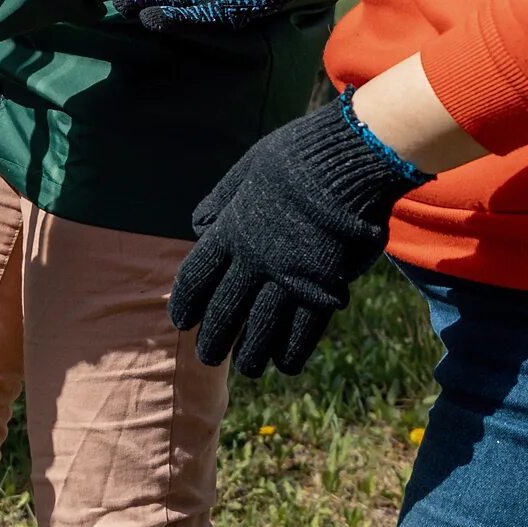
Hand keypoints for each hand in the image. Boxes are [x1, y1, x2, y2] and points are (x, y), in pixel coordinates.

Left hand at [171, 96, 424, 376]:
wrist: (346, 161)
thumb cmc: (295, 158)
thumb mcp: (246, 171)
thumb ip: (221, 201)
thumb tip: (198, 226)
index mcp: (230, 230)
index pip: (196, 278)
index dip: (185, 303)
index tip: (180, 320)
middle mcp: (254, 260)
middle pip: (225, 311)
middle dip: (214, 339)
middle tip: (207, 356)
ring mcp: (289, 277)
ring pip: (261, 330)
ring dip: (250, 354)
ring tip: (246, 368)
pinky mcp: (325, 287)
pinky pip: (304, 330)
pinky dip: (293, 351)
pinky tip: (285, 364)